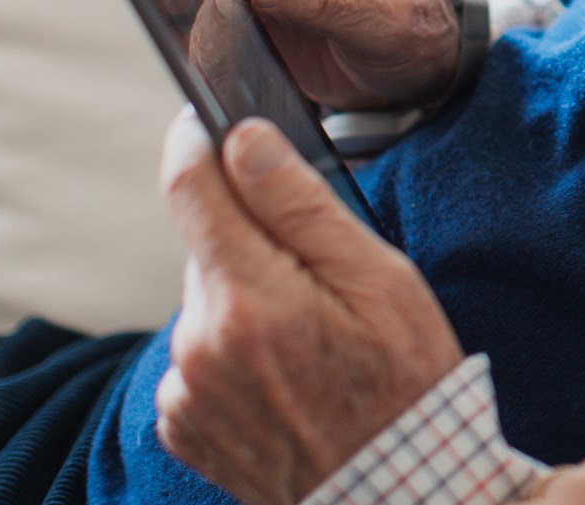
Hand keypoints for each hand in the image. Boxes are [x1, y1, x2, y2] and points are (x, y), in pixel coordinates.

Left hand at [157, 111, 463, 504]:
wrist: (397, 498)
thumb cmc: (404, 387)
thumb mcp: (380, 281)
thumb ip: (301, 206)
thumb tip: (243, 141)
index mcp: (249, 297)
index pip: (189, 185)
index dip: (197, 140)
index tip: (210, 118)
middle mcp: (197, 343)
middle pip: (206, 245)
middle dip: (253, 239)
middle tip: (323, 274)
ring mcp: (183, 389)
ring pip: (205, 301)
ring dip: (246, 298)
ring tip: (313, 341)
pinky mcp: (180, 424)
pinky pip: (196, 356)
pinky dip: (233, 350)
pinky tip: (287, 376)